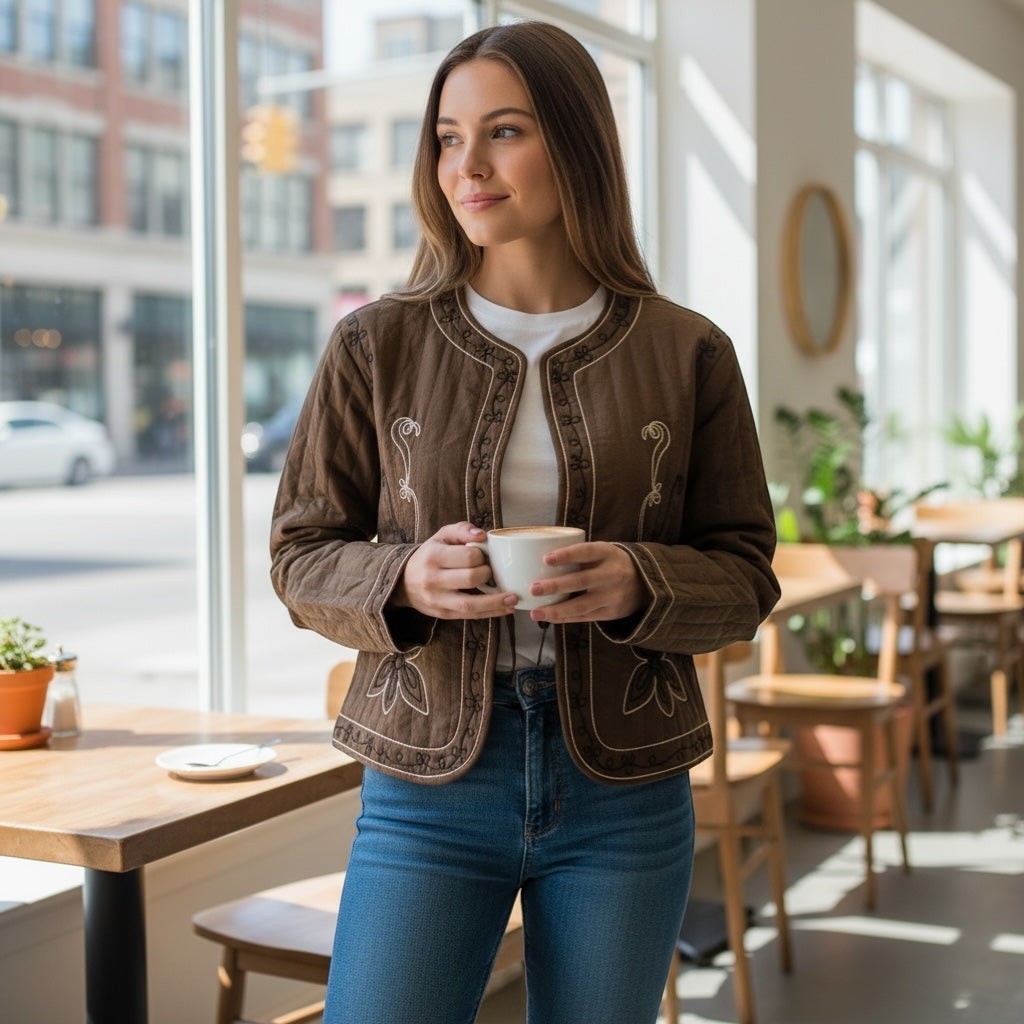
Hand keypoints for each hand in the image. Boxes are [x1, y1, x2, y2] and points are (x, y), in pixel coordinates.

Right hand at [391, 522, 516, 619]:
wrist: (403, 582)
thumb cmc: (429, 555)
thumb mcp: (441, 536)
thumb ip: (462, 529)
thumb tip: (482, 534)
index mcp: (433, 556)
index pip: (467, 556)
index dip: (481, 556)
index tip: (482, 555)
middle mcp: (433, 579)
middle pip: (470, 579)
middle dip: (488, 574)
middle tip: (492, 571)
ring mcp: (438, 600)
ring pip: (471, 605)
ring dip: (496, 602)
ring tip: (514, 599)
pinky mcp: (443, 614)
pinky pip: (470, 616)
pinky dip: (491, 613)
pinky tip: (505, 608)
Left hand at [528, 542, 646, 623]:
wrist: (645, 583)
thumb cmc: (611, 563)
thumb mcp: (602, 552)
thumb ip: (580, 555)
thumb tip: (539, 560)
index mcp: (608, 553)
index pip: (586, 552)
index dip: (567, 555)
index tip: (546, 559)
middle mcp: (612, 574)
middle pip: (582, 581)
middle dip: (556, 586)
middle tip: (534, 588)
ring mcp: (613, 596)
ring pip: (581, 605)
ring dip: (556, 610)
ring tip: (535, 612)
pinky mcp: (611, 613)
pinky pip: (584, 617)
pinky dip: (565, 618)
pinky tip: (549, 617)